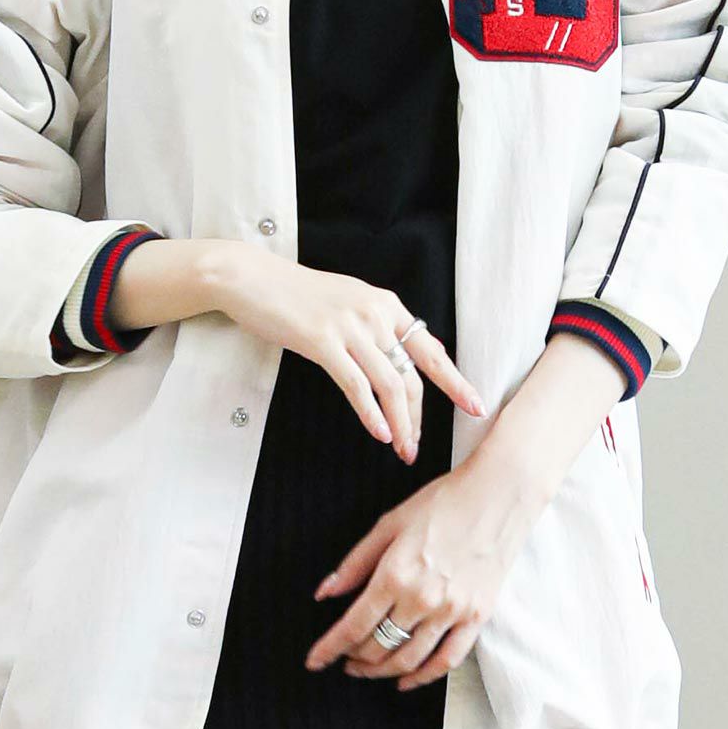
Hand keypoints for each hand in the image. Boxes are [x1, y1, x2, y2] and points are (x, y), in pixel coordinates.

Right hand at [210, 246, 485, 459]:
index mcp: (386, 304)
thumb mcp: (350, 302)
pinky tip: (379, 433)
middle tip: (419, 446)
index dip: (454, 381)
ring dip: (400, 423)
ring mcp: (350, 327)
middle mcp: (375, 313)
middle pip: (412, 374)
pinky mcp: (323, 342)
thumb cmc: (297, 295)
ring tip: (403, 450)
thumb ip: (381, 325)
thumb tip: (415, 353)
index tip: (474, 405)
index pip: (430, 350)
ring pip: (390, 384)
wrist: (253, 278)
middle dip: (420, 417)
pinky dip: (371, 413)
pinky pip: (356, 385)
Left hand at [302, 444, 546, 689]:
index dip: (329, 648)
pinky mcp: (477, 617)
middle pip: (378, 646)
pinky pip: (447, 660)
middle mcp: (422, 598)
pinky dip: (424, 677)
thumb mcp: (389, 523)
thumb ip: (355, 563)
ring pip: (409, 659)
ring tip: (367, 669)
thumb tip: (325, 593)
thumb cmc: (442, 502)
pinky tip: (407, 680)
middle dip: (354, 659)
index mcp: (395, 573)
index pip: (353, 625)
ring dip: (381, 671)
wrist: (498, 494)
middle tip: (343, 659)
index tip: (315, 661)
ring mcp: (452, 611)